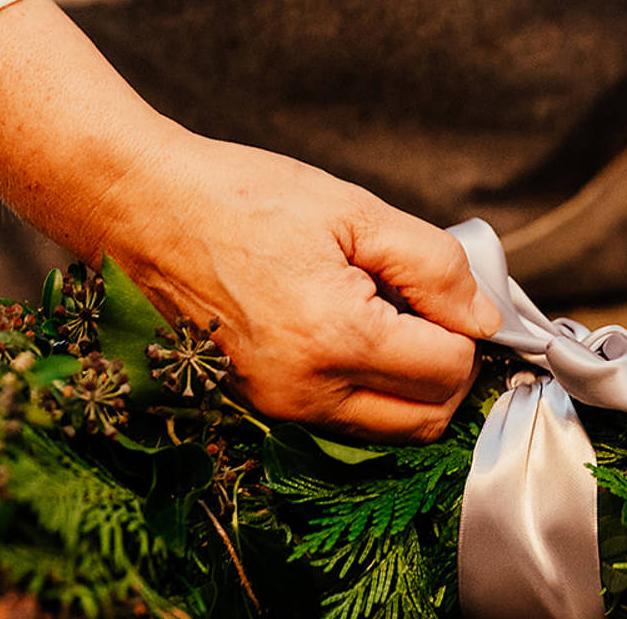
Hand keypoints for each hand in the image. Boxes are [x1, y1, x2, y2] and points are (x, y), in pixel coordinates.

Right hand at [0, 0, 500, 442]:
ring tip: (384, 312)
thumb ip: (434, 266)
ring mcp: (278, 406)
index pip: (449, 370)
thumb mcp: (354, 210)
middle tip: (429, 308)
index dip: (465, 328)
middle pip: (427, 419)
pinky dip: (364, 385)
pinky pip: (340, 417)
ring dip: (408, 383)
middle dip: (446, 369)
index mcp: (335, 336)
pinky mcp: (260, 404)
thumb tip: (485, 317)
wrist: (142, 208)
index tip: (444, 289)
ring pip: (386, 427)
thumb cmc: (240, 197)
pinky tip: (348, 327)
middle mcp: (306, 389)